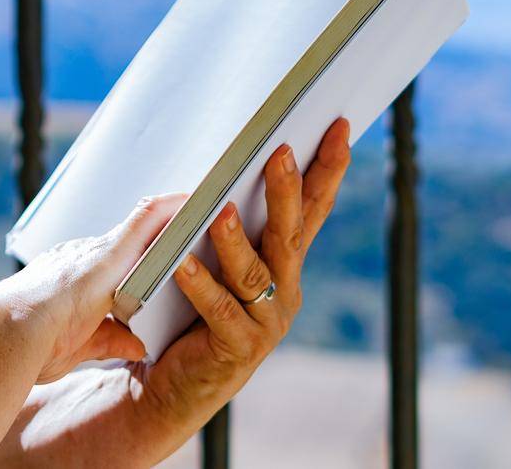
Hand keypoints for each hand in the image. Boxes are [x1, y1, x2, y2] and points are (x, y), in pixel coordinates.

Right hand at [0, 192, 187, 384]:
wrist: (4, 338)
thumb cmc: (27, 349)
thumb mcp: (77, 347)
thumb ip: (109, 340)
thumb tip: (137, 344)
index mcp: (71, 279)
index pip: (113, 261)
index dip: (137, 254)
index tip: (158, 249)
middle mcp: (82, 257)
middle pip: (132, 237)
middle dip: (162, 228)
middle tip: (195, 216)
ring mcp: (94, 252)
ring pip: (143, 222)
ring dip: (173, 212)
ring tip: (205, 202)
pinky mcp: (107, 253)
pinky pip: (147, 220)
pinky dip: (171, 210)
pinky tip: (194, 202)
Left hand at [134, 117, 351, 457]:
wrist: (172, 383)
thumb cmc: (191, 311)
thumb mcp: (217, 261)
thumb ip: (229, 222)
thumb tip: (221, 164)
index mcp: (284, 264)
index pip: (312, 209)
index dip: (327, 169)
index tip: (339, 127)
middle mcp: (284, 290)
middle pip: (290, 234)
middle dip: (287, 191)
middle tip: (280, 151)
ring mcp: (264, 323)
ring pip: (255, 274)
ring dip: (237, 240)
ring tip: (220, 209)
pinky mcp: (236, 349)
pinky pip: (220, 312)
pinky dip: (202, 285)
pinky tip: (184, 264)